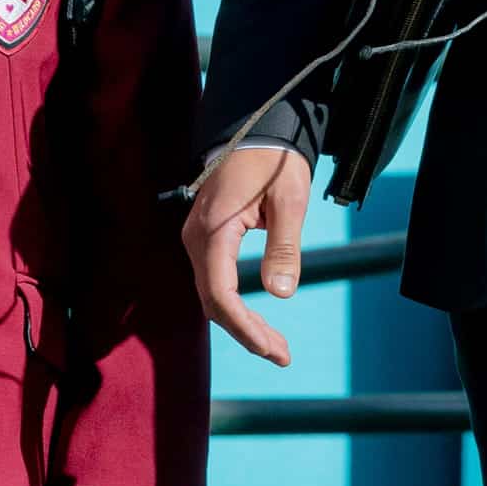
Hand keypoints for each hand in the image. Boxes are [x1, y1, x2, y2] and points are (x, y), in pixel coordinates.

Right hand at [181, 144, 310, 365]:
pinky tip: (255, 320)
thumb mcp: (289, 200)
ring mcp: (197, 237)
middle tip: (282, 355)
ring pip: (212, 294)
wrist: (257, 130)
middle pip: (213, 300)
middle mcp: (196, 237)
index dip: (244, 327)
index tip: (272, 349)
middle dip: (246, 332)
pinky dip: (233, 304)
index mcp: (215, 228)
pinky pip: (213, 280)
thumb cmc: (274, 162)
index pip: (219, 293)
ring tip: (275, 345)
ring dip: (241, 322)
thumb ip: (284, 246)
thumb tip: (280, 294)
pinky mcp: (204, 237)